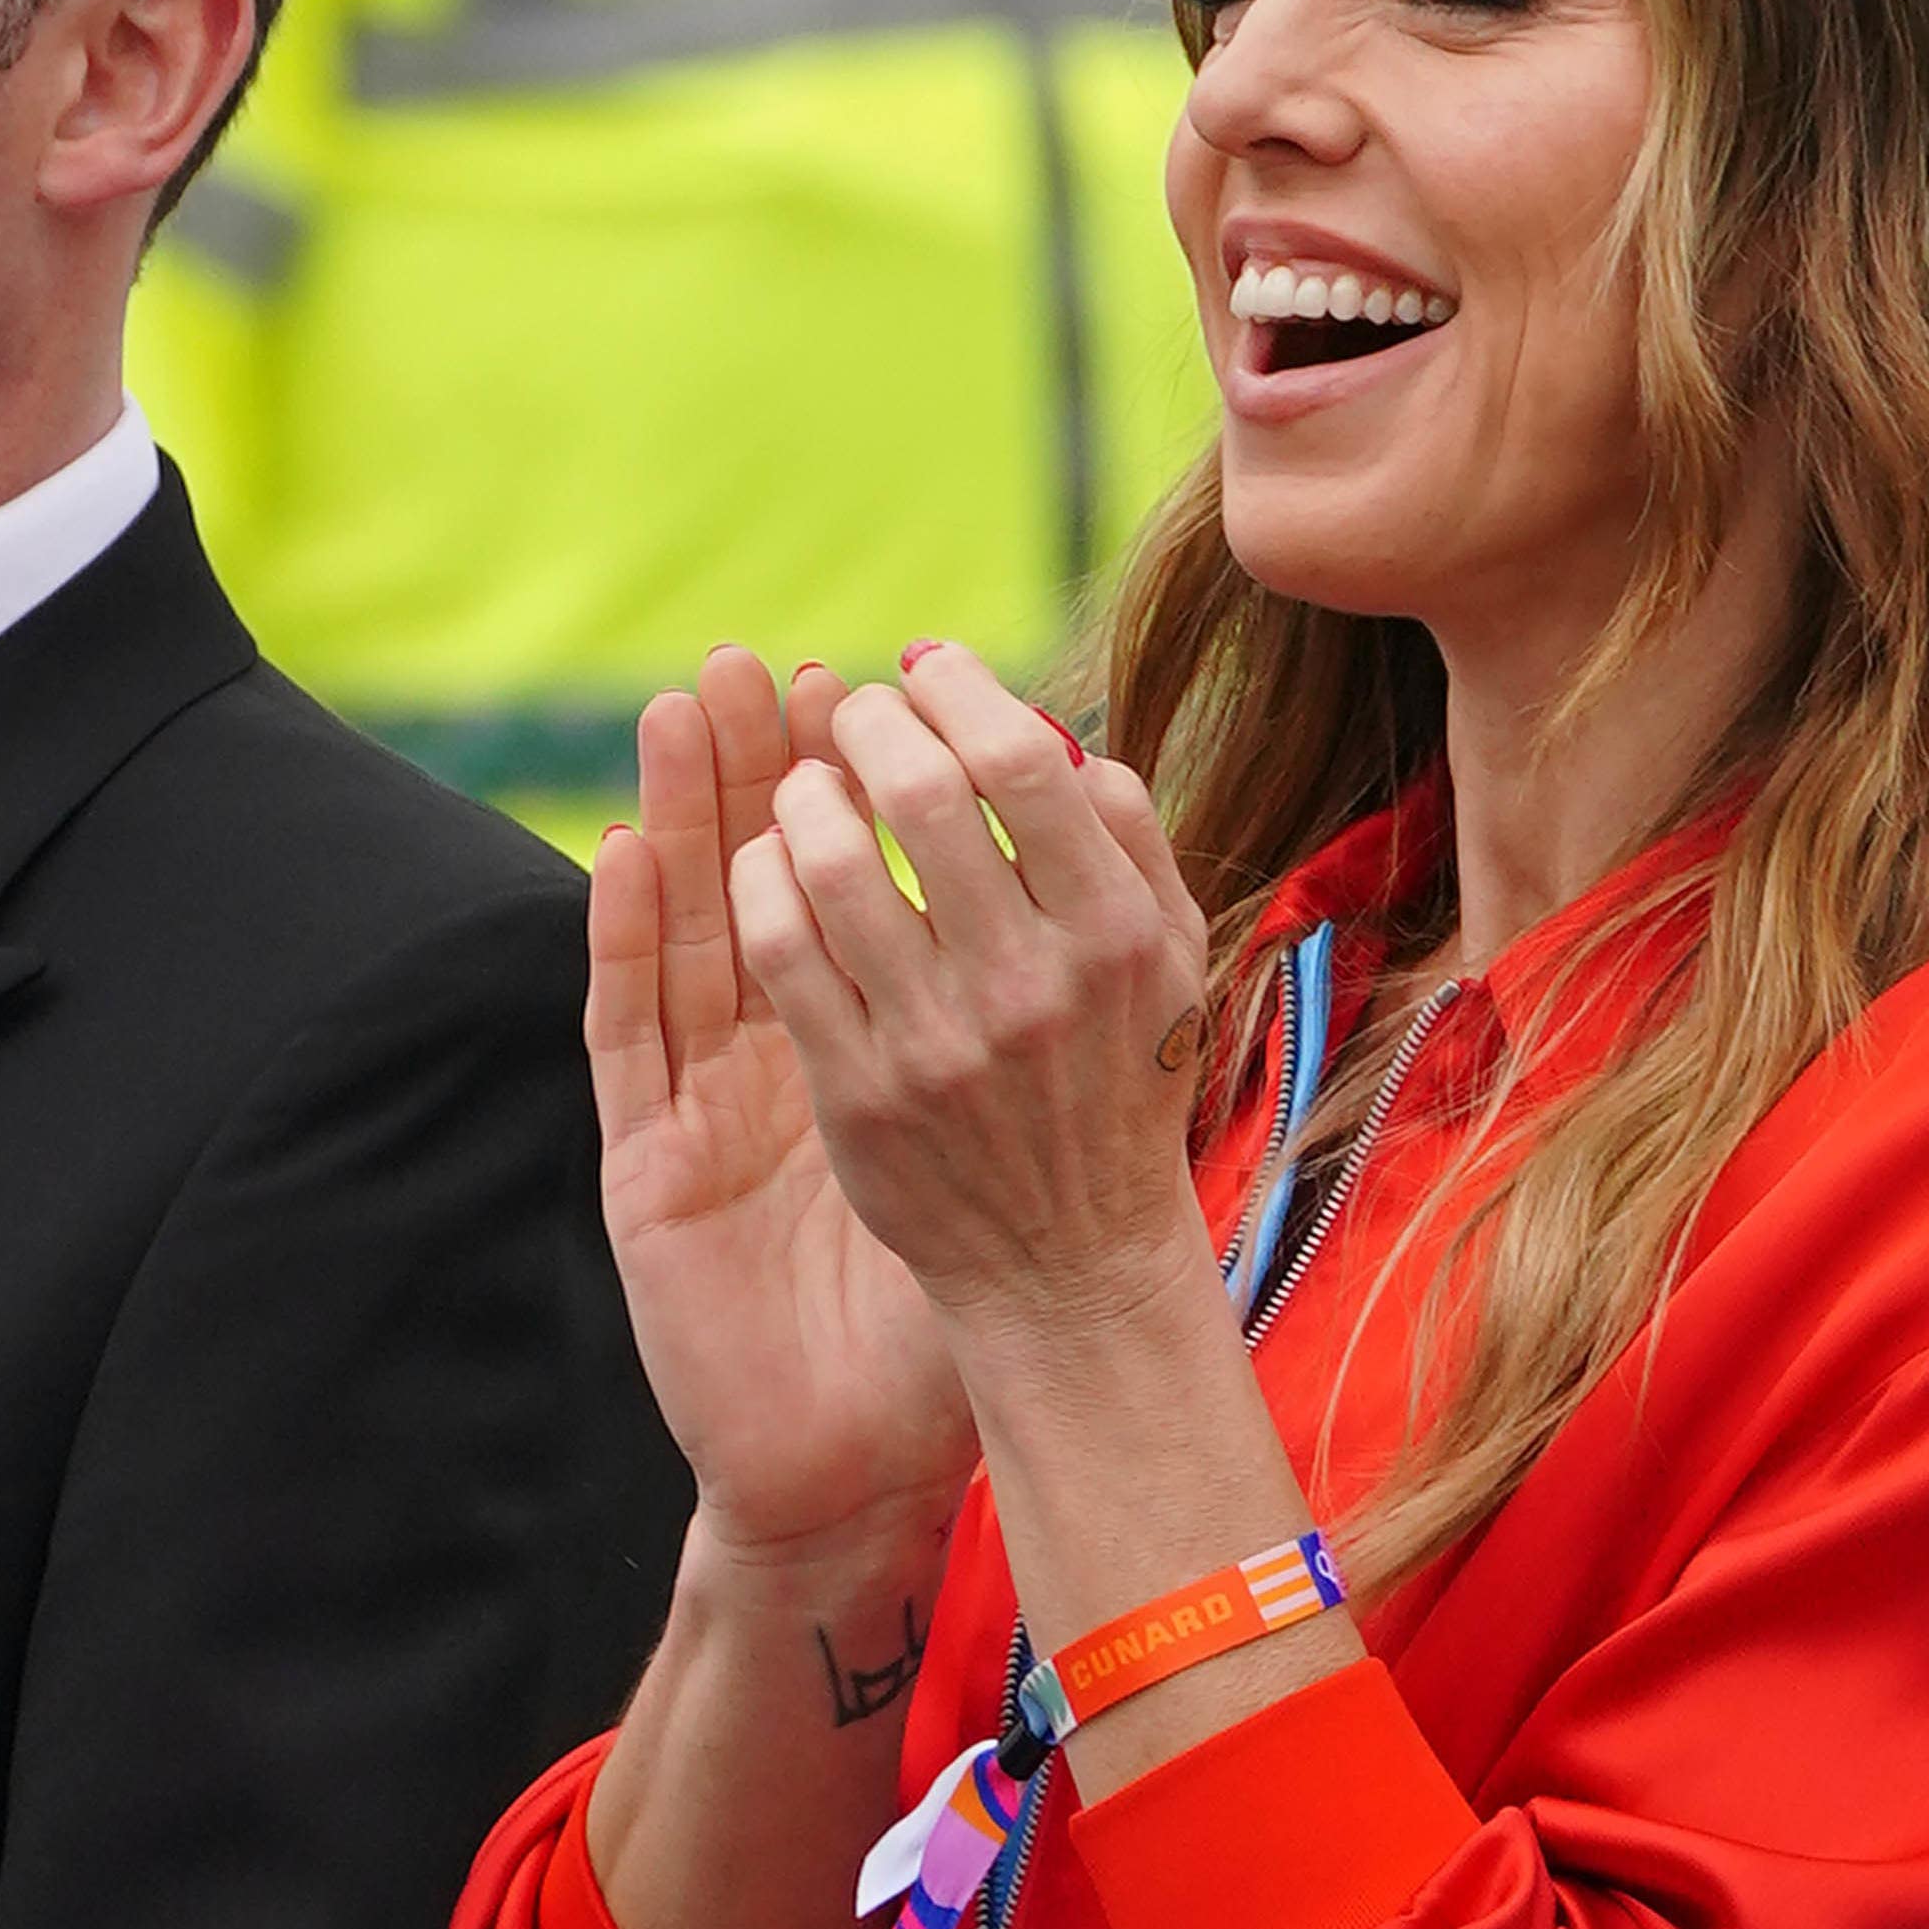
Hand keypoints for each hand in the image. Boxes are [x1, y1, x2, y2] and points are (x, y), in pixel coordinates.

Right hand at [586, 648, 975, 1575]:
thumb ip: (1046, 1018)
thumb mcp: (1018, 1137)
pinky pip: (625, 1029)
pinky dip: (617, 935)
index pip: (837, 881)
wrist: (868, 1458)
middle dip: (755, 766)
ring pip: (676, 930)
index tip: (862, 683)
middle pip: (749, 880)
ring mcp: (697, 1107)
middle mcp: (768, 1059)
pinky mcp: (645, 1162)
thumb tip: (1116, 860)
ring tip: (684, 708)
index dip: (841, 781)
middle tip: (758, 663)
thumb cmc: (956, 1296)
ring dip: (678, 814)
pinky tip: (621, 849)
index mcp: (854, 1039)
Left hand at [729, 642, 1224, 1363]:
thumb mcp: (1168, 959)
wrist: (1071, 1260)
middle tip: (851, 712)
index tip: (925, 668)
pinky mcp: (857, 1092)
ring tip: (804, 786)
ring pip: (830, 864)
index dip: (957, 687)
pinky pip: (781, 952)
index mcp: (1115, 932)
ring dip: (800, 796)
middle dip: (866, 724)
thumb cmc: (1116, 1083)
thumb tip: (1048, 727)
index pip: (1020, 761)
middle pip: (916, 793)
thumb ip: (1126, 836)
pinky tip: (765, 863)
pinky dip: (760, 883)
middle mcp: (1029, 984)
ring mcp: (935, 1042)